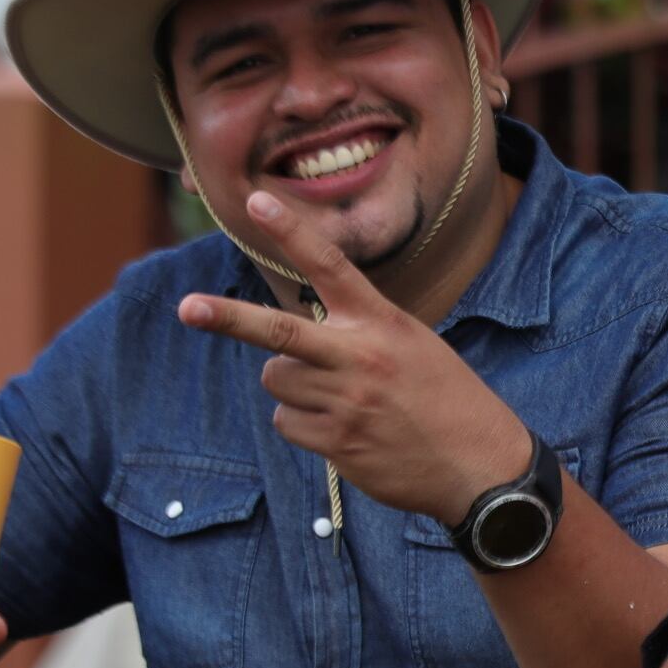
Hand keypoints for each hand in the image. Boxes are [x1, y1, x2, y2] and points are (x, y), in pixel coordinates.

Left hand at [176, 191, 525, 521]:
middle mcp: (360, 357)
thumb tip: (290, 349)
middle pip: (278, 332)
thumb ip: (358, 334)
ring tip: (340, 400)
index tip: (257, 202)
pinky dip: (304, 425)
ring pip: (278, 382)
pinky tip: (345, 430)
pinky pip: (287, 423)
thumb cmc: (446, 399)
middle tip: (188, 308)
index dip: (291, 232)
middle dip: (227, 319)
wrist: (479, 465)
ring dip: (293, 388)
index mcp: (382, 323)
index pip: (329, 267)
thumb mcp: (413, 345)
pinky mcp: (336, 443)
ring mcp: (346, 403)